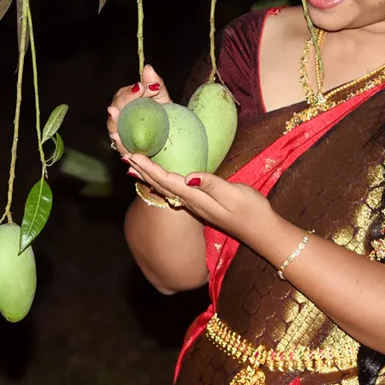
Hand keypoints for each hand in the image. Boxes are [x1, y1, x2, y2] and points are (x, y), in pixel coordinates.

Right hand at [106, 64, 172, 153]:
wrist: (172, 138)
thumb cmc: (163, 116)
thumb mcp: (161, 99)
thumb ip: (155, 84)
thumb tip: (148, 68)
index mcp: (126, 105)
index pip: (123, 95)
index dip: (132, 90)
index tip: (146, 86)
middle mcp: (120, 119)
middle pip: (116, 108)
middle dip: (126, 99)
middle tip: (138, 91)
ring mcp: (121, 135)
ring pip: (113, 126)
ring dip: (113, 119)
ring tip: (114, 112)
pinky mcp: (126, 150)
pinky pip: (120, 146)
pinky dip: (118, 142)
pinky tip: (117, 136)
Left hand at [124, 152, 271, 240]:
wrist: (261, 230)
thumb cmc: (251, 210)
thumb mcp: (234, 195)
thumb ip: (212, 185)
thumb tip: (189, 176)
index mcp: (196, 198)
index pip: (167, 180)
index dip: (149, 168)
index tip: (133, 155)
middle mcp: (190, 202)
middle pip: (160, 184)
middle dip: (141, 169)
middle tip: (123, 154)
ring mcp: (194, 204)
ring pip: (164, 188)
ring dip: (147, 175)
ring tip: (132, 164)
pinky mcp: (199, 203)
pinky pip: (172, 190)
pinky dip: (159, 181)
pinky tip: (155, 179)